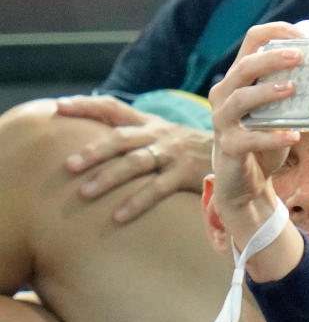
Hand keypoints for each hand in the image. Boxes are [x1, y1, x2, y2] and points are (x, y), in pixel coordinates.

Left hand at [58, 96, 212, 222]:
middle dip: (93, 151)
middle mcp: (159, 134)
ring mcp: (173, 154)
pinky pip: (157, 189)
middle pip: (120, 138)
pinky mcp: (186, 174)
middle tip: (68, 165)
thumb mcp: (165, 135)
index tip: (58, 107)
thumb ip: (136, 135)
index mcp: (149, 122)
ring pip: (135, 163)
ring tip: (85, 193)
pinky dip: (136, 203)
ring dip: (108, 178)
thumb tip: (97, 142)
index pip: (112, 107)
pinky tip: (117, 216)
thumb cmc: (191, 149)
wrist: (237, 153)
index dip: (86, 105)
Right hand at [206, 20, 304, 226]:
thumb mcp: (278, 113)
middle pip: (244, 67)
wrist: (243, 182)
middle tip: (299, 56)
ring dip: (268, 91)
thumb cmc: (262, 140)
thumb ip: (292, 94)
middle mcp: (225, 95)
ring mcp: (224, 121)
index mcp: (239, 80)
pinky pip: (249, 139)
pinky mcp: (229, 146)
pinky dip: (272, 137)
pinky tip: (293, 136)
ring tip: (292, 88)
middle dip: (272, 59)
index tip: (300, 34)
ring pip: (240, 98)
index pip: (251, 42)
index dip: (274, 33)